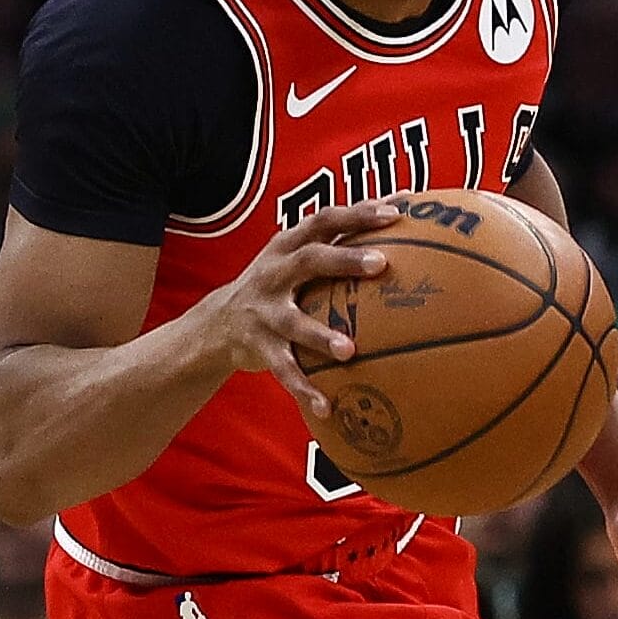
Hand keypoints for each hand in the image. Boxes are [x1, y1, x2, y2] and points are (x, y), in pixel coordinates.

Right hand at [200, 201, 397, 418]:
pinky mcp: (259, 346)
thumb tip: (400, 213)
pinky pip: (283, 369)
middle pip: (310, 260)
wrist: (217, 324)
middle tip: (381, 264)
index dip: (357, 214)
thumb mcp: (297, 257)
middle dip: (344, 260)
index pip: (324, 221)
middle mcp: (274, 273)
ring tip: (350, 350)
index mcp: (288, 246)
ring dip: (320, 335)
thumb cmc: (277, 284)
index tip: (394, 212)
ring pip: (294, 321)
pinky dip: (304, 388)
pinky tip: (327, 406)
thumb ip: (339, 240)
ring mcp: (264, 311)